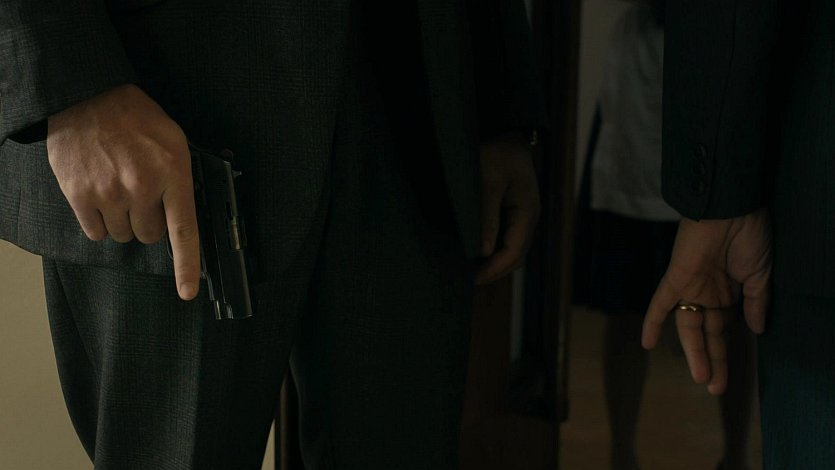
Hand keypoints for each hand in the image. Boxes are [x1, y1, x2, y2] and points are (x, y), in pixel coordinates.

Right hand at [46, 84, 199, 300]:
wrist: (89, 97)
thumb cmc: (136, 119)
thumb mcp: (175, 142)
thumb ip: (181, 180)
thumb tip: (185, 216)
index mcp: (172, 174)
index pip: (183, 230)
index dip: (186, 266)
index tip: (187, 292)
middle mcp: (142, 187)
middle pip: (149, 237)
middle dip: (148, 222)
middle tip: (141, 195)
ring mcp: (109, 193)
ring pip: (122, 236)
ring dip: (123, 221)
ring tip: (119, 190)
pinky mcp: (79, 194)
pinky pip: (94, 232)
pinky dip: (98, 222)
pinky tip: (100, 197)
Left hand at [474, 132, 539, 284]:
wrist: (505, 131)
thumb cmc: (496, 152)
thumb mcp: (488, 181)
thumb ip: (487, 216)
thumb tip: (484, 251)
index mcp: (528, 213)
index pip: (514, 253)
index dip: (493, 270)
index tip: (472, 280)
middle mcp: (528, 219)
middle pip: (514, 256)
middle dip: (493, 271)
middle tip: (465, 280)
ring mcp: (521, 216)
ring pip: (510, 249)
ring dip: (492, 262)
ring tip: (466, 269)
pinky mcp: (512, 212)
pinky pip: (505, 238)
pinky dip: (491, 249)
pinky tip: (472, 251)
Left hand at [642, 208, 771, 394]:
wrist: (732, 207)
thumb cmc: (750, 235)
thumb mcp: (760, 274)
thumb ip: (756, 302)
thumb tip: (758, 330)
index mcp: (730, 291)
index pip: (725, 330)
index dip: (727, 353)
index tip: (730, 378)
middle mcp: (709, 292)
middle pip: (707, 334)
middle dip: (711, 361)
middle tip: (714, 388)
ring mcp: (692, 286)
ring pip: (689, 326)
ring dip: (694, 353)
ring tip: (702, 378)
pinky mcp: (676, 277)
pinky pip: (660, 303)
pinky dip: (653, 322)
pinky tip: (648, 344)